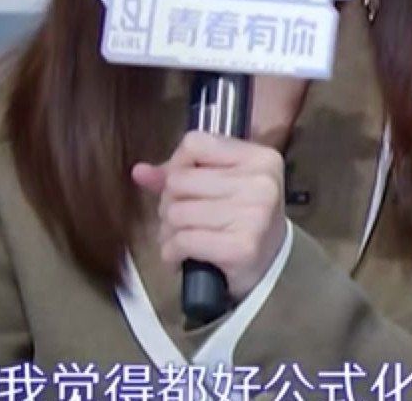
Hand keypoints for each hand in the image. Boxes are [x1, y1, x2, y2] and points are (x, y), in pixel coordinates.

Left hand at [132, 130, 286, 301]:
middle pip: (180, 179)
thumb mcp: (223, 184)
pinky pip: (182, 241)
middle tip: (180, 217)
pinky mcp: (241, 247)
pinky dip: (172, 252)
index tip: (182, 184)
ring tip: (180, 237)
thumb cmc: (243, 217)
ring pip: (177, 212)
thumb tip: (139, 171)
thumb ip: (181, 173)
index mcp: (259, 157)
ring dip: (168, 230)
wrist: (272, 266)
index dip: (177, 163)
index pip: (195, 143)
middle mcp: (260, 182)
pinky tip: (180, 256)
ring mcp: (253, 215)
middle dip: (169, 202)